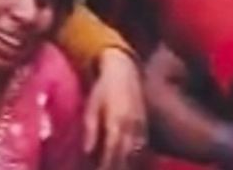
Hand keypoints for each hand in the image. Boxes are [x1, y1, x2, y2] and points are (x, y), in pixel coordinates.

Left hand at [85, 49, 146, 169]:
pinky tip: (131, 163)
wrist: (123, 71)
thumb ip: (90, 128)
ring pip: (136, 153)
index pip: (112, 151)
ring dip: (127, 165)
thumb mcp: (92, 105)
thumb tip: (87, 152)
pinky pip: (143, 146)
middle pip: (125, 155)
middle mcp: (130, 125)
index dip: (106, 165)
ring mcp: (140, 125)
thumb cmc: (103, 89)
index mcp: (115, 121)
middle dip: (116, 168)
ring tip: (118, 169)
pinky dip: (138, 157)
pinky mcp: (145, 124)